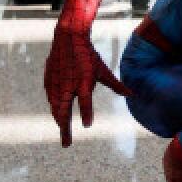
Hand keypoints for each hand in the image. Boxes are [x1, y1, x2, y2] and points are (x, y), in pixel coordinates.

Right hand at [44, 25, 131, 146]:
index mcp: (83, 81)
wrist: (68, 37)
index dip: (87, 113)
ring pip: (56, 107)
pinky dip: (54, 108)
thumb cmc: (88, 55)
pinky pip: (51, 98)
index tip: (88, 125)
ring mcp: (56, 83)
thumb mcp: (103, 69)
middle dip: (65, 129)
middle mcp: (68, 84)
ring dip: (59, 120)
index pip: (85, 101)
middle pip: (64, 111)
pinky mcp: (49, 80)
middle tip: (67, 144)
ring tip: (64, 130)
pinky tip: (57, 114)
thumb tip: (132, 95)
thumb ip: (116, 85)